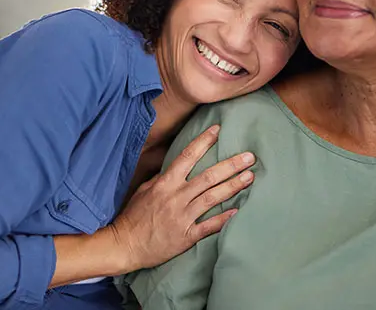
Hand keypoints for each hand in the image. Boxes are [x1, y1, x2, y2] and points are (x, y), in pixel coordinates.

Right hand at [108, 125, 254, 270]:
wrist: (125, 245)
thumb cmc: (133, 217)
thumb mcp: (144, 190)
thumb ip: (161, 178)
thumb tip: (176, 168)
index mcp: (165, 183)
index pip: (187, 157)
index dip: (203, 142)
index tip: (218, 130)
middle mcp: (176, 197)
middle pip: (208, 177)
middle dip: (230, 165)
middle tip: (250, 157)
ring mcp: (182, 217)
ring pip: (212, 198)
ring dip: (233, 186)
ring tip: (250, 177)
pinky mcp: (186, 236)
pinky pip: (209, 226)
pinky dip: (223, 218)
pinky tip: (238, 211)